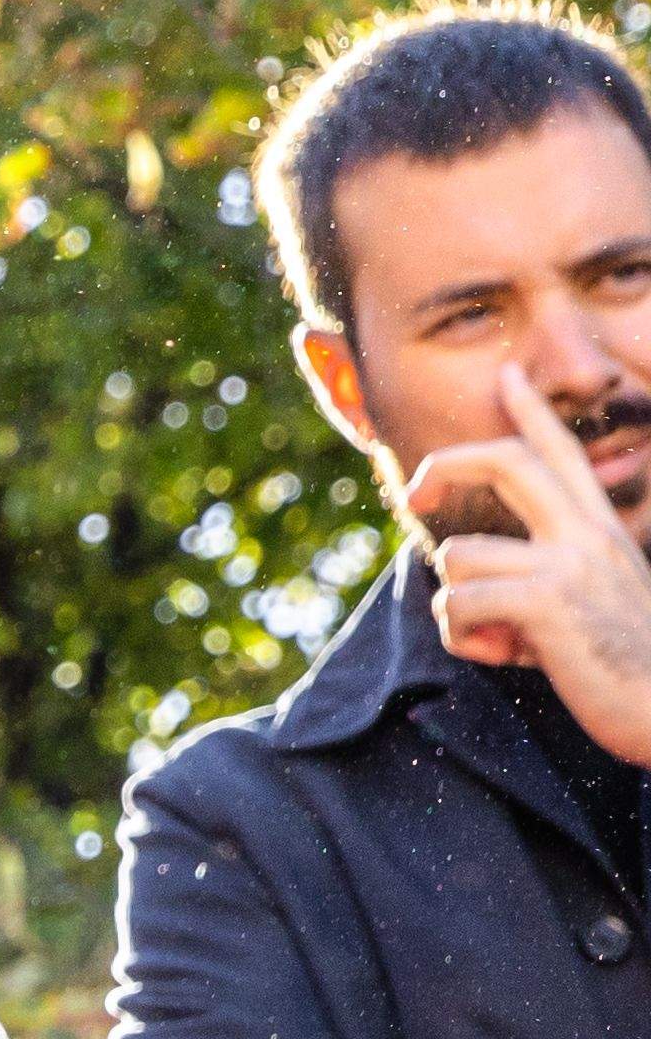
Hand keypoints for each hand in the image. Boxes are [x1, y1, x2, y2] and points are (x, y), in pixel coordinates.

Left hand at [413, 365, 650, 761]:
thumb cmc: (624, 664)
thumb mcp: (591, 600)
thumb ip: (543, 573)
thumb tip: (469, 576)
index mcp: (599, 530)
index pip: (563, 454)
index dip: (529, 412)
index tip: (506, 374)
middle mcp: (587, 534)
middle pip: (505, 460)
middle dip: (444, 464)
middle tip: (414, 491)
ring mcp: (568, 563)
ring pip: (457, 555)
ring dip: (459, 606)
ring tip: (504, 639)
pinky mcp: (546, 602)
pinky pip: (457, 603)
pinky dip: (464, 638)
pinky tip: (505, 657)